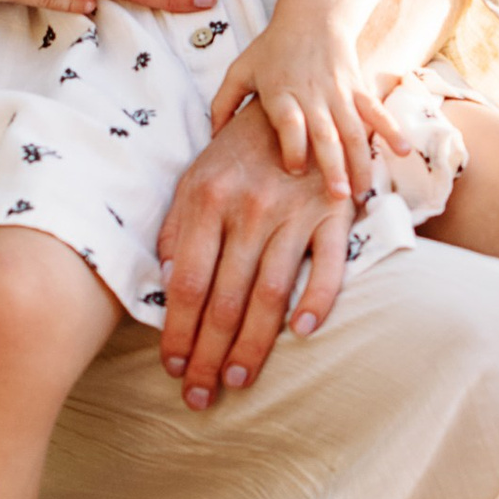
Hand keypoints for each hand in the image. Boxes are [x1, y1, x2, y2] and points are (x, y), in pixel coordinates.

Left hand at [156, 109, 354, 404]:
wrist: (296, 103)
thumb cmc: (236, 153)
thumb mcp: (193, 179)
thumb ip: (177, 230)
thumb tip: (164, 286)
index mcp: (205, 200)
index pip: (186, 283)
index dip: (177, 332)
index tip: (172, 368)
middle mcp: (247, 209)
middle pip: (225, 299)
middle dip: (208, 354)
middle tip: (199, 395)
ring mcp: (293, 212)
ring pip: (270, 293)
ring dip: (253, 345)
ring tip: (236, 380)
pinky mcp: (334, 213)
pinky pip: (328, 265)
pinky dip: (318, 300)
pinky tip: (302, 333)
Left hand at [210, 12, 400, 201]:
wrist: (313, 13)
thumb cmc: (272, 47)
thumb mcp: (240, 70)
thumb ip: (223, 104)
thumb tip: (212, 139)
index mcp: (281, 93)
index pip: (289, 122)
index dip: (293, 146)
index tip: (295, 170)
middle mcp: (312, 95)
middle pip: (325, 133)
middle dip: (332, 166)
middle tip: (337, 197)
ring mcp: (338, 92)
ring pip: (352, 129)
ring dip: (360, 160)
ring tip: (364, 191)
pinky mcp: (358, 88)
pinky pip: (375, 112)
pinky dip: (391, 131)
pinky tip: (403, 153)